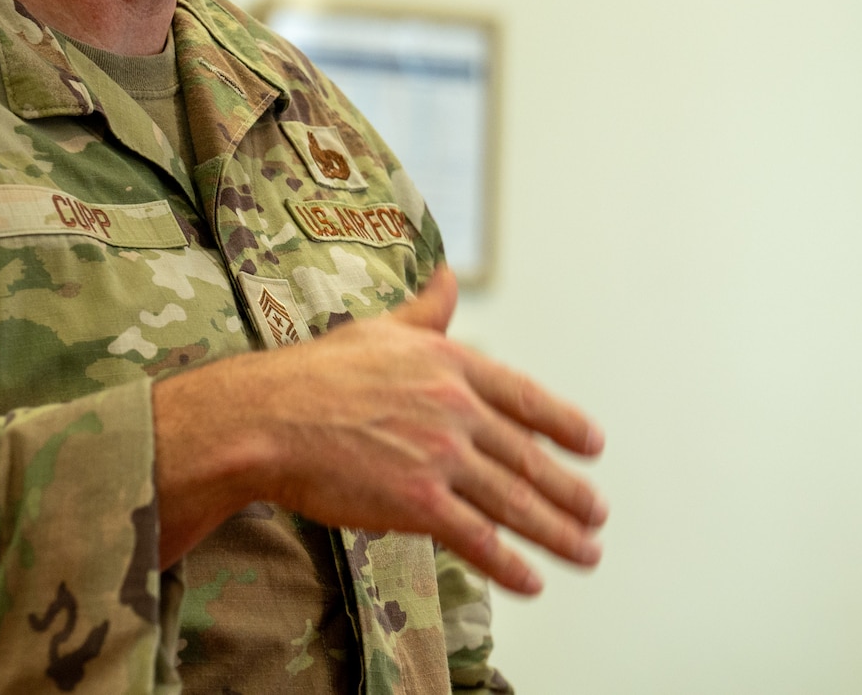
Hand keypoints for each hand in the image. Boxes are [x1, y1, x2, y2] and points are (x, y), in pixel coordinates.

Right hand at [152, 265, 606, 593]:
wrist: (265, 418)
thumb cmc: (312, 373)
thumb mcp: (377, 329)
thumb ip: (424, 311)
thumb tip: (447, 279)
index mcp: (451, 364)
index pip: (526, 398)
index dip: (567, 425)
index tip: (592, 445)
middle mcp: (455, 408)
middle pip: (529, 457)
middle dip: (571, 492)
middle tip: (596, 513)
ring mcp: (440, 456)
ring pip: (516, 502)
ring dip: (558, 533)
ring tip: (584, 551)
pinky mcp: (418, 502)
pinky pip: (478, 539)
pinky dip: (510, 564)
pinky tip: (531, 581)